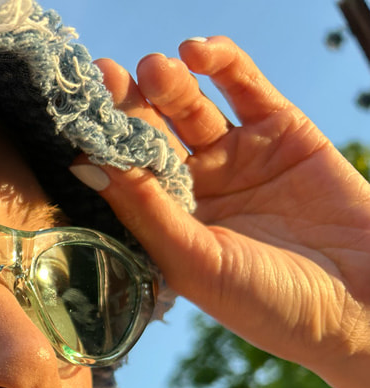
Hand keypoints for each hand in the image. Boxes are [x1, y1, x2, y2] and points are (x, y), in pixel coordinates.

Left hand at [80, 37, 369, 387]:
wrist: (362, 304)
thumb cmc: (268, 302)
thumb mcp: (197, 260)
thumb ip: (145, 211)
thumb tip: (85, 164)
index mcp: (166, 224)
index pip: (125, 174)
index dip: (103, 143)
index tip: (78, 112)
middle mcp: (195, 188)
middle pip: (151, 135)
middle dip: (128, 106)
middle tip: (108, 76)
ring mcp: (236, 157)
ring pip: (191, 108)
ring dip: (168, 83)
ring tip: (154, 69)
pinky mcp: (281, 130)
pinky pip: (245, 88)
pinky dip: (222, 64)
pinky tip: (197, 52)